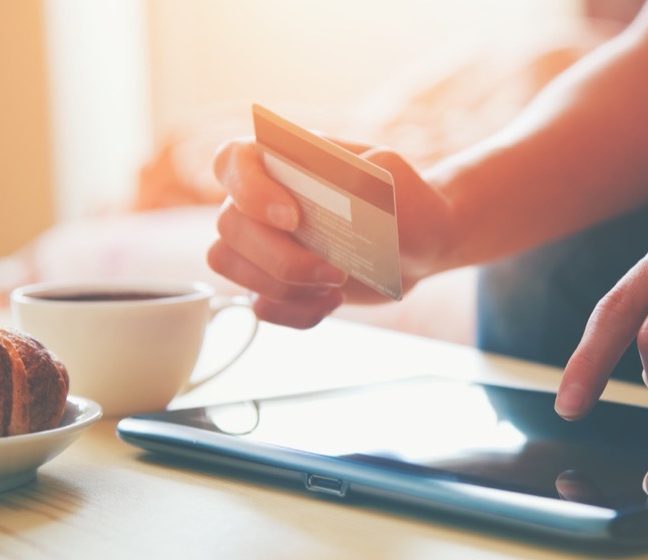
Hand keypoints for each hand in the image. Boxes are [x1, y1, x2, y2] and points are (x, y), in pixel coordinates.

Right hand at [209, 137, 456, 328]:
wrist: (418, 243)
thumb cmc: (405, 203)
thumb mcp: (399, 179)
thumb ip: (372, 174)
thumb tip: (344, 186)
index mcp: (283, 159)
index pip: (233, 160)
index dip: (248, 189)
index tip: (292, 218)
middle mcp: (260, 199)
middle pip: (229, 225)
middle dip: (279, 258)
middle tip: (335, 271)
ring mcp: (261, 244)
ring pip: (229, 265)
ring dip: (282, 286)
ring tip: (336, 284)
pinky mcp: (272, 283)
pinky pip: (260, 305)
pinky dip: (296, 311)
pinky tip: (333, 300)